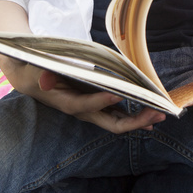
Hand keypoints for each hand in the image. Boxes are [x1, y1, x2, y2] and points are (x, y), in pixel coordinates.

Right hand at [0, 54, 164, 133]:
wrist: (32, 78)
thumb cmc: (36, 70)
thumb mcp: (34, 69)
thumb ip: (41, 74)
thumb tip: (44, 79)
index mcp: (68, 103)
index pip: (86, 106)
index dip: (101, 102)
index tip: (118, 95)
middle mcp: (83, 111)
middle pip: (111, 124)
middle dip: (134, 121)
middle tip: (155, 113)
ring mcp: (93, 111)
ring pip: (119, 122)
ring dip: (140, 120)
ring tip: (160, 114)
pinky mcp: (98, 107)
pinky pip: (120, 116)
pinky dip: (136, 116)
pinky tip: (151, 115)